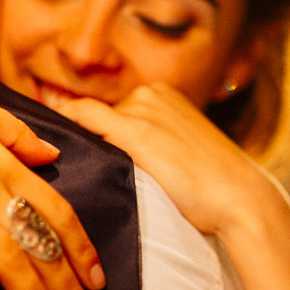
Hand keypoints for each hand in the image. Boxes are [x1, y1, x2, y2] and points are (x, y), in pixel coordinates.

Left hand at [54, 83, 273, 236]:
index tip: (81, 146)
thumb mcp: (183, 150)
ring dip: (84, 143)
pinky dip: (65, 123)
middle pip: (103, 117)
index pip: (117, 111)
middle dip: (94, 141)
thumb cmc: (214, 184)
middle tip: (81, 168)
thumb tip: (117, 150)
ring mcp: (140, 109)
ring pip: (91, 123)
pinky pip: (83, 118)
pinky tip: (50, 138)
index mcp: (165, 94)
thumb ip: (154, 141)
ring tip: (75, 170)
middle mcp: (150, 93)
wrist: (238, 196)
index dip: (99, 133)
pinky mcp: (132, 129)